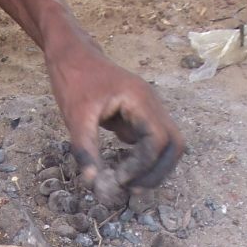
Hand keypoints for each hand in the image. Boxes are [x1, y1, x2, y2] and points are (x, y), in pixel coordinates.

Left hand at [46, 41, 183, 207]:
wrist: (72, 56)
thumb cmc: (74, 81)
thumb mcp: (75, 117)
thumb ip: (85, 150)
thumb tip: (93, 183)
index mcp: (140, 100)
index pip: (158, 140)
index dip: (143, 165)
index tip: (119, 179)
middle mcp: (152, 104)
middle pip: (174, 145)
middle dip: (157, 171)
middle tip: (133, 191)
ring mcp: (148, 110)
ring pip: (167, 145)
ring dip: (153, 168)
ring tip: (129, 185)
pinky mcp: (139, 116)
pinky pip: (152, 142)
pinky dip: (143, 160)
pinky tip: (123, 171)